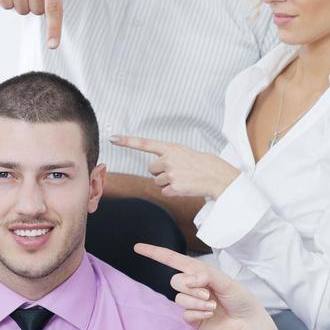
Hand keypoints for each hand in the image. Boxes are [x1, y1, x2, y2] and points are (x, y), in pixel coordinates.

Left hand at [110, 134, 238, 199]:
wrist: (216, 176)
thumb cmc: (200, 163)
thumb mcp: (183, 153)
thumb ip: (167, 156)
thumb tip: (153, 168)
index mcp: (170, 148)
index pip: (144, 143)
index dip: (127, 141)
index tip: (113, 138)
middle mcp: (168, 159)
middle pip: (151, 169)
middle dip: (161, 171)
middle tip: (178, 170)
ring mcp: (171, 174)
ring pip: (157, 181)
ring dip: (168, 182)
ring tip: (183, 178)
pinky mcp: (174, 187)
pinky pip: (164, 191)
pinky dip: (173, 191)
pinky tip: (184, 186)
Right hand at [132, 243, 279, 329]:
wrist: (246, 321)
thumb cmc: (239, 298)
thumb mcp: (226, 281)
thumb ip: (206, 275)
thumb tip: (189, 278)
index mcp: (198, 272)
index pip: (172, 260)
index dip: (154, 253)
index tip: (138, 247)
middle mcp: (191, 285)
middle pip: (175, 281)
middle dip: (191, 288)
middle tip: (209, 294)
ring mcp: (190, 301)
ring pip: (179, 299)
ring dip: (196, 302)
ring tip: (212, 305)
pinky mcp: (191, 317)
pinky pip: (184, 314)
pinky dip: (197, 313)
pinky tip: (210, 314)